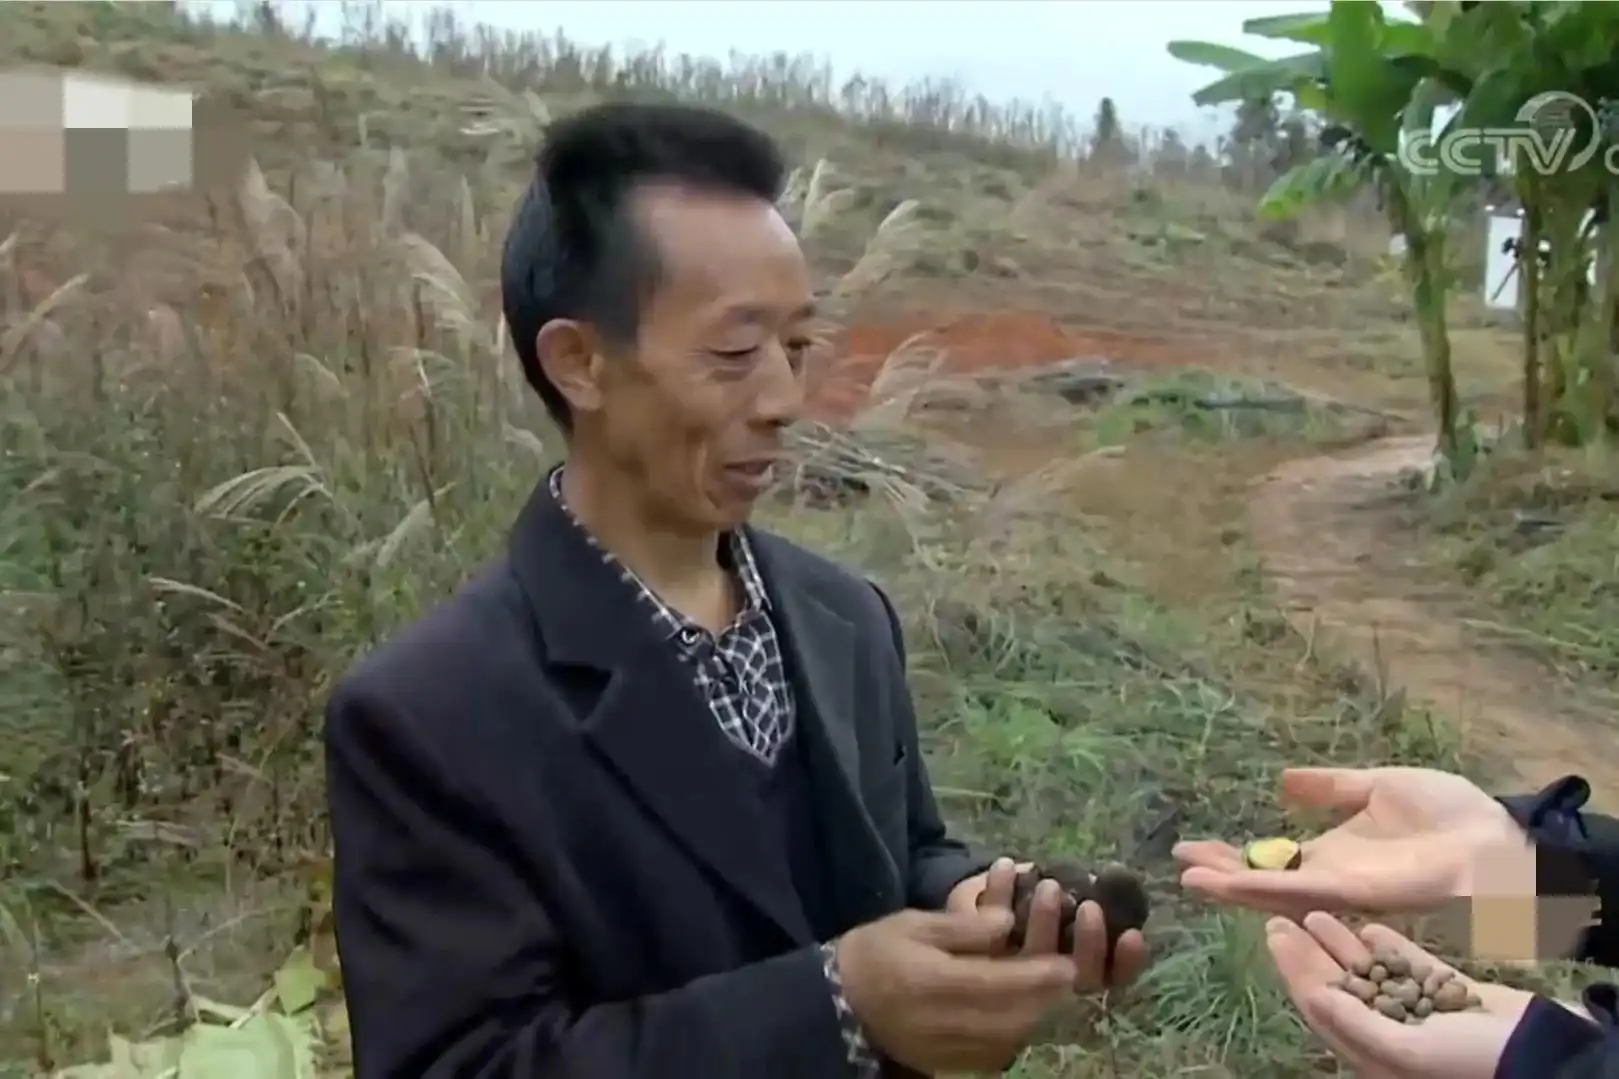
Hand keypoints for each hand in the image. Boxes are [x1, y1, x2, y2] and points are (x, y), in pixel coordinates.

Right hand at [835, 907, 1075, 1073]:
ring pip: (1006, 1040)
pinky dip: (1012, 1036)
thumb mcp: (915, 924)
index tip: (1065, 963)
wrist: (840, 1001)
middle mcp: (944, 1022)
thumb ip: (963, 926)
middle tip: (1067, 975)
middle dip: (1044, 998)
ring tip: (1048, 993)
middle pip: (1010, 1017)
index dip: (1036, 975)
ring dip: (1032, 1017)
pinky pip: (991, 1055)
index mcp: (934, 982)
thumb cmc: (878, 952)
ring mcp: (945, 1049)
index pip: (998, 982)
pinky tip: (1020, 1016)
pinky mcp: (945, 1063)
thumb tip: (1008, 922)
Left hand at [954, 858, 1149, 993]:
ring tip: (1048, 885)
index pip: (1109, 977)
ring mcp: (1008, 973)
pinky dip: (998, 895)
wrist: (977, 898)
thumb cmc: (1032, 899)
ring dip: (1045, 923)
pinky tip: (1004, 865)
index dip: (1126, 963)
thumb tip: (1103, 879)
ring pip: (1031, 964)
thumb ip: (1084, 893)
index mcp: (1075, 970)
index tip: (1134, 935)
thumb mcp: (1065, 897)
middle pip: (1076, 978)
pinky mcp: (971, 953)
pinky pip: (984, 930)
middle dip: (1089, 944)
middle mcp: (1045, 981)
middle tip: (1090, 906)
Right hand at [1174, 767, 1528, 917]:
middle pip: (1264, 880)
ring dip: (1230, 886)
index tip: (1195, 845)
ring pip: (1272, 893)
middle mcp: (1331, 876)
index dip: (1236, 854)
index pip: (1274, 859)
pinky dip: (1261, 888)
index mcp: (1336, 853)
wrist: (1491, 837)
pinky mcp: (1351, 893)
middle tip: (1179, 861)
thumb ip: (1332, 787)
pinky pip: (1299, 892)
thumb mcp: (1378, 784)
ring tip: (1189, 878)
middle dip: (1222, 872)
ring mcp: (1339, 889)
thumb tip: (1285, 780)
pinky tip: (1229, 881)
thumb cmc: (1449, 812)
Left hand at [1267, 913, 1539, 1078]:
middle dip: (1310, 954)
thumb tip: (1312, 994)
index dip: (1296, 971)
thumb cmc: (1472, 1060)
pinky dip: (1388, 946)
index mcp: (1374, 1054)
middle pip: (1340, 987)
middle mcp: (1391, 1033)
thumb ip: (1356, 1022)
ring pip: (1370, 974)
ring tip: (1314, 913)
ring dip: (1341, 945)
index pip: (1323, 1007)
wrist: (1545, 1056)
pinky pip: (1409, 967)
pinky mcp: (1449, 993)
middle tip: (1280, 918)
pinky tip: (1366, 924)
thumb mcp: (1407, 1050)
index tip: (1274, 935)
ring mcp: (1420, 1012)